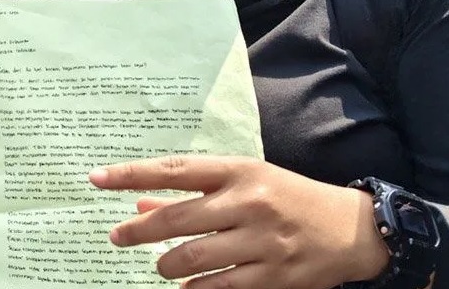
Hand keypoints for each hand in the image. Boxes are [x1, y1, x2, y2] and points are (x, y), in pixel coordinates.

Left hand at [89, 156, 389, 288]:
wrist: (352, 229)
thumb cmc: (288, 198)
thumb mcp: (244, 182)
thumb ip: (194, 193)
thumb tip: (140, 206)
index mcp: (239, 171)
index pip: (173, 171)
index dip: (130, 174)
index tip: (96, 179)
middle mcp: (249, 202)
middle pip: (175, 219)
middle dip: (137, 232)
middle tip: (116, 238)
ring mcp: (262, 242)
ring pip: (192, 259)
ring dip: (165, 265)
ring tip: (160, 266)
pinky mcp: (275, 277)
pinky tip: (186, 286)